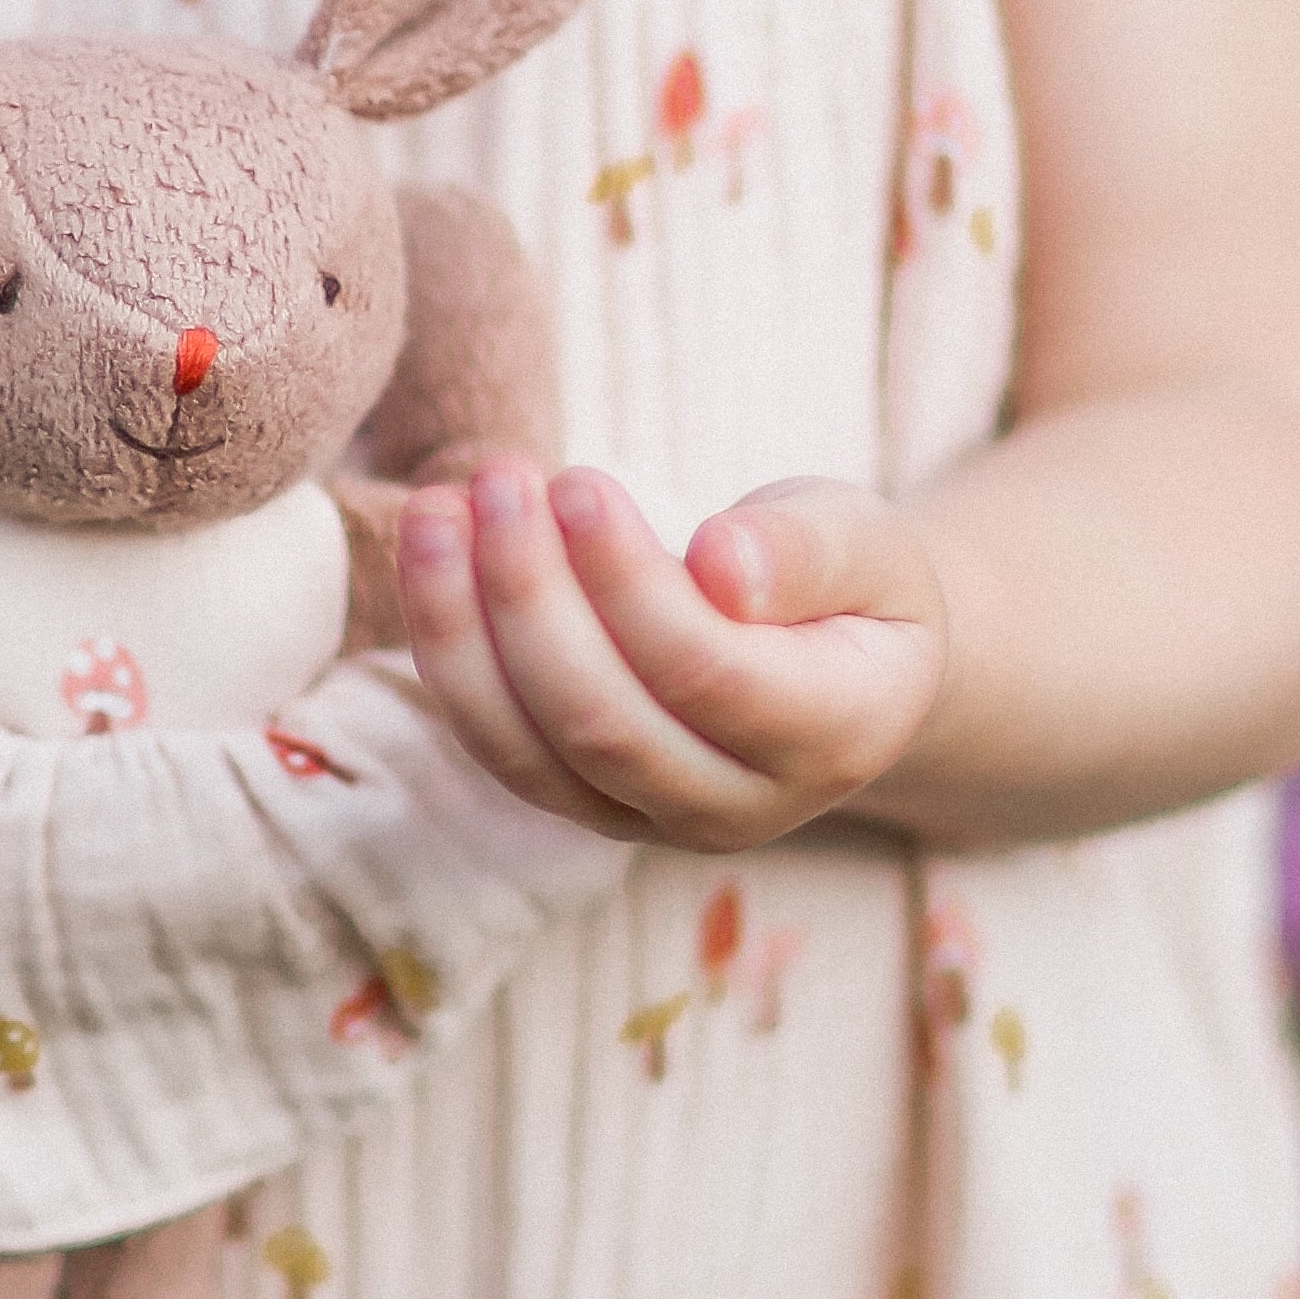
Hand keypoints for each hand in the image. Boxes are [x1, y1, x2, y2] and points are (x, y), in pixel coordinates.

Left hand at [396, 460, 946, 848]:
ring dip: (465, 626)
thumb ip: (804, 552)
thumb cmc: (851, 584)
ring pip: (529, 750)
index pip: (704, 673)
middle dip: (532, 595)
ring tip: (439, 509)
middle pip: (603, 723)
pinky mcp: (582, 804)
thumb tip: (718, 566)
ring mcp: (652, 821)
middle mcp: (741, 807)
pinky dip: (450, 650)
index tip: (580, 482)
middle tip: (501, 477)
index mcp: (833, 735)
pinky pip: (496, 745)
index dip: (628, 582)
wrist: (837, 668)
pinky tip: (433, 551)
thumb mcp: (866, 542)